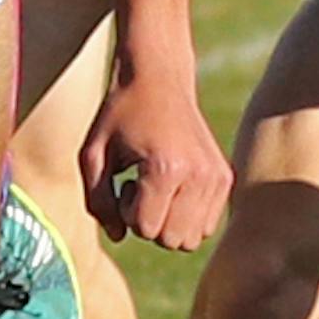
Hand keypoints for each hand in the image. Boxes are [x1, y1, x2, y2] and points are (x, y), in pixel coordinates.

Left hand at [81, 72, 230, 249]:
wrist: (158, 78)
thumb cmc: (120, 114)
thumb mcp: (92, 154)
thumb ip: (97, 201)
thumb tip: (118, 236)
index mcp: (166, 168)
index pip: (146, 229)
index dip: (126, 212)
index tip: (124, 180)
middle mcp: (199, 175)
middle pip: (172, 240)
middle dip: (149, 222)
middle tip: (139, 185)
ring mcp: (217, 177)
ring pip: (192, 239)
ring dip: (169, 222)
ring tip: (156, 187)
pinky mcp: (225, 177)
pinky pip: (206, 226)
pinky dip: (186, 216)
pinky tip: (173, 187)